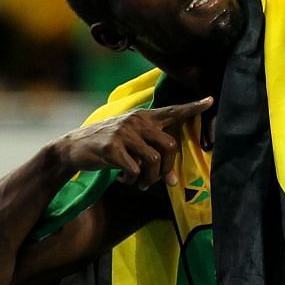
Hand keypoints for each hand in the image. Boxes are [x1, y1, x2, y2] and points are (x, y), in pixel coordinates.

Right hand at [55, 96, 212, 188]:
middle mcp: (136, 121)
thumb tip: (174, 181)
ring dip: (150, 179)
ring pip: (154, 161)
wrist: (73, 148)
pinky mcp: (113, 148)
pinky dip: (132, 181)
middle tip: (156, 181)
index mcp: (143, 117)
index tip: (211, 101)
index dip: (193, 107)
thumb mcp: (130, 142)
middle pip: (170, 146)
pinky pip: (135, 170)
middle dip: (167, 169)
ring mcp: (124, 133)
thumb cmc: (107, 147)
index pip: (172, 111)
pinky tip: (122, 179)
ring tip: (139, 183)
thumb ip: (152, 154)